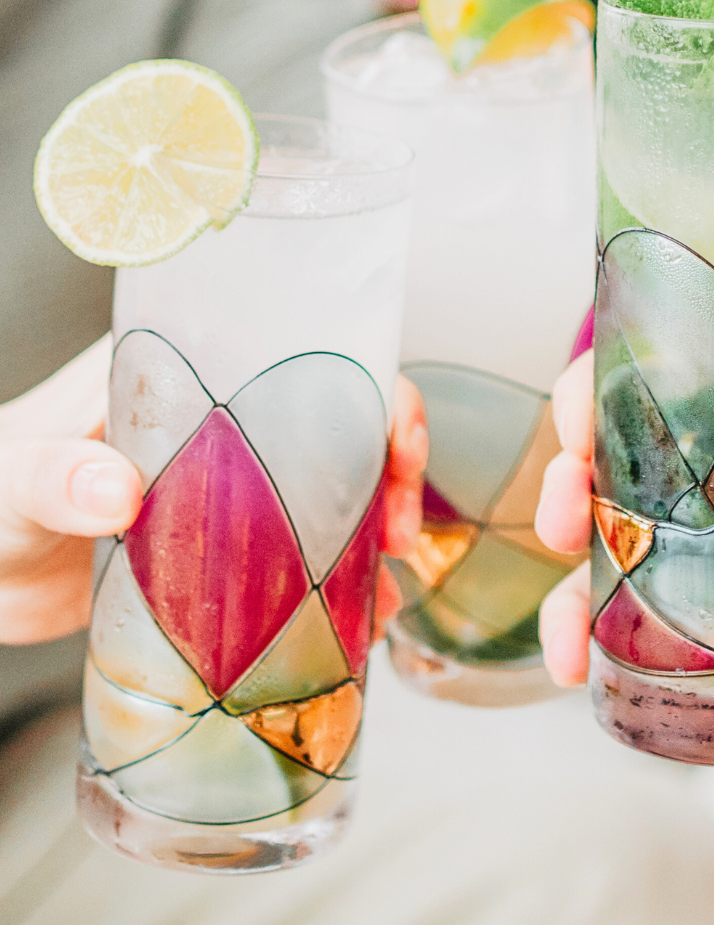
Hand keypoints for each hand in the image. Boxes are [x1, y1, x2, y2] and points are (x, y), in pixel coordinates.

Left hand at [0, 341, 425, 646]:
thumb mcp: (12, 480)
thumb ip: (51, 475)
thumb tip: (116, 488)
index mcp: (191, 379)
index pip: (305, 364)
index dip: (373, 396)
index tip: (399, 448)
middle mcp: (228, 428)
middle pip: (342, 431)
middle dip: (393, 475)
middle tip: (401, 535)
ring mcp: (234, 492)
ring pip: (334, 498)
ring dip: (375, 540)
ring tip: (385, 596)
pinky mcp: (229, 553)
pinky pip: (301, 561)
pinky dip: (337, 590)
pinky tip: (354, 622)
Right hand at [537, 353, 713, 752]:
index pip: (683, 383)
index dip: (613, 386)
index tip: (581, 411)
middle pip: (628, 467)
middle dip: (570, 481)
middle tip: (561, 512)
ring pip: (625, 557)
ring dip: (574, 583)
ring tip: (565, 627)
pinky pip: (656, 638)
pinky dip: (608, 649)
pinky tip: (583, 670)